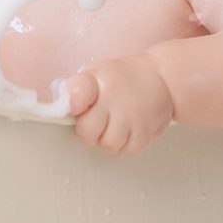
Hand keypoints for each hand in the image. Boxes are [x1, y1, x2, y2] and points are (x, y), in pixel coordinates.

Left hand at [60, 55, 174, 155]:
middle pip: (87, 132)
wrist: (163, 78)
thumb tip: (59, 106)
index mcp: (98, 80)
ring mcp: (132, 117)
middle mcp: (115, 99)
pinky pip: (127, 151)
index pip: (75, 94)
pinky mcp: (146, 132)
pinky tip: (126, 131)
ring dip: (106, 140)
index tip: (73, 108)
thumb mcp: (98, 72)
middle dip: (88, 131)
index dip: (71, 105)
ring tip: (112, 126)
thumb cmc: (124, 77)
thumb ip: (77, 88)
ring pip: (108, 145)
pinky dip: (124, 145)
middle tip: (95, 122)